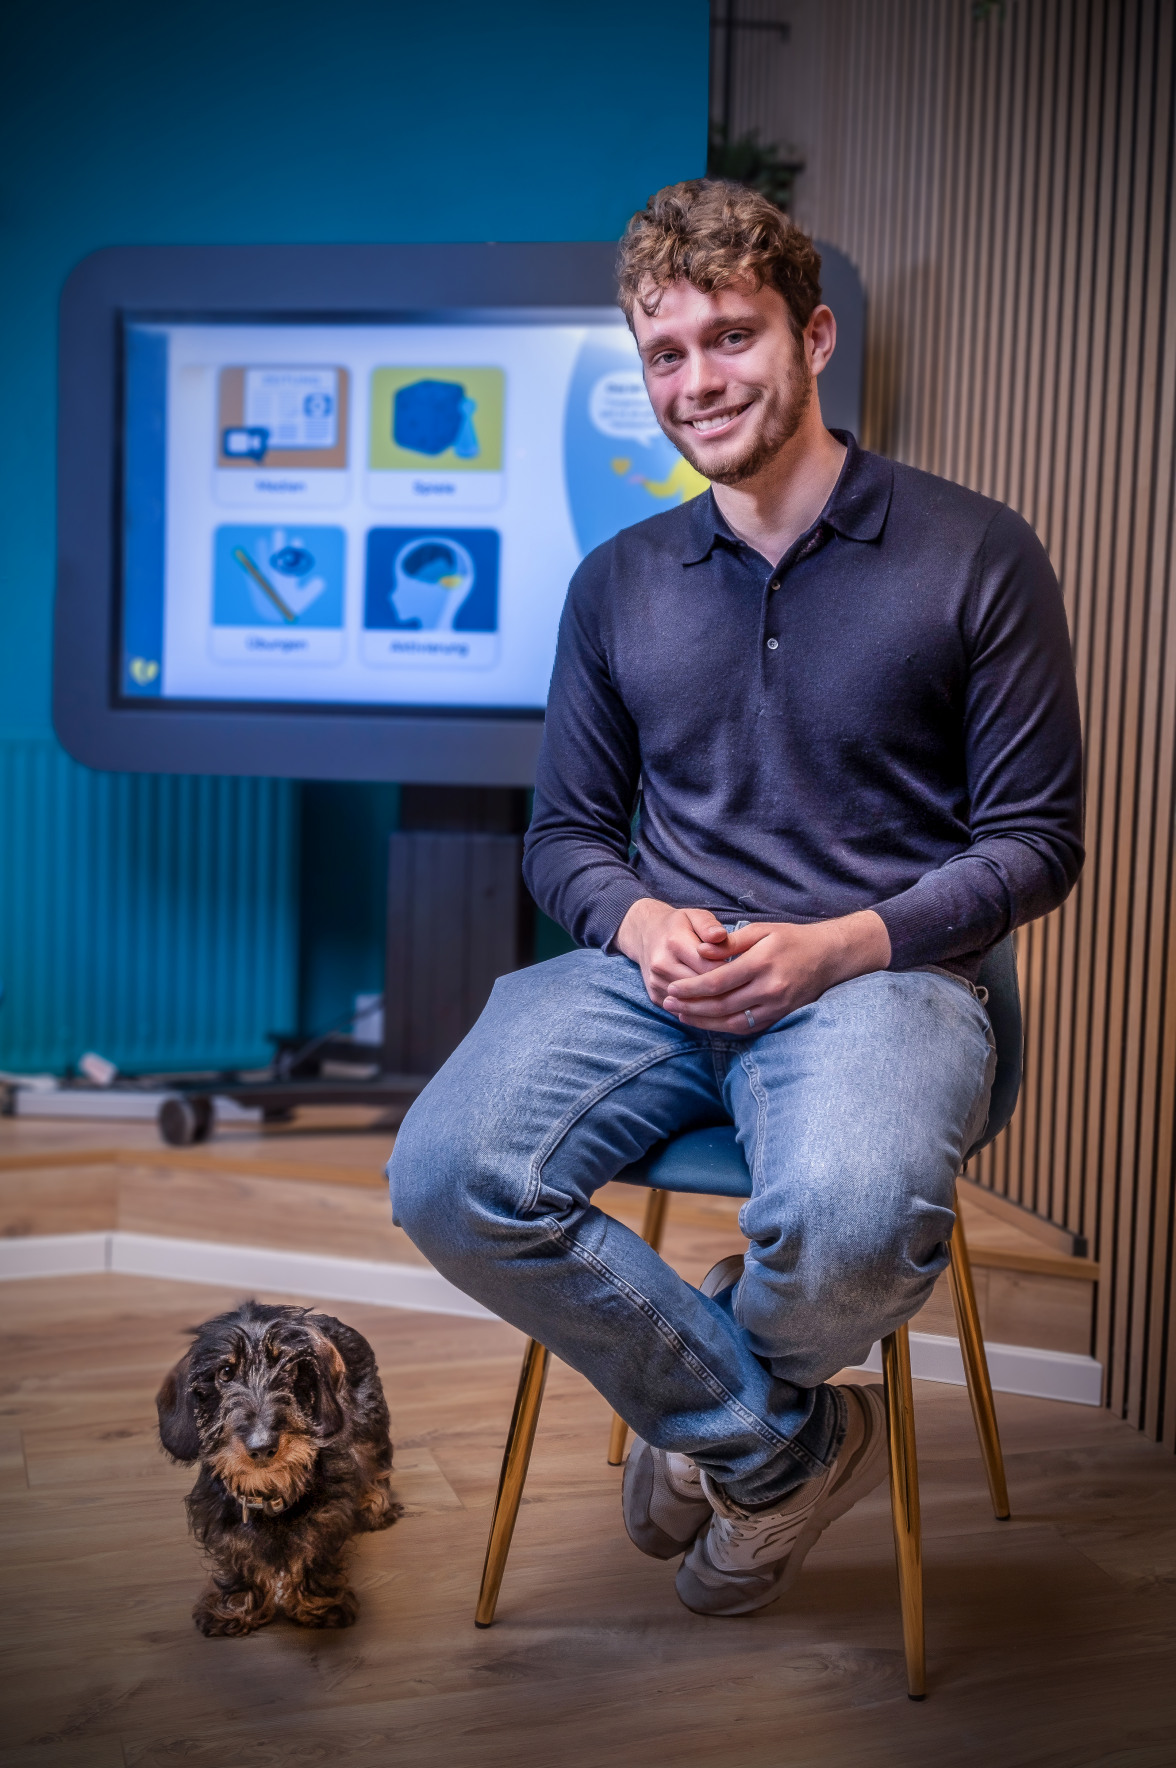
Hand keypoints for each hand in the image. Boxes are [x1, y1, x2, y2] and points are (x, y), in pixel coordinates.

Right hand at [614, 898, 732, 1007]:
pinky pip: (682, 1010)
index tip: (745, 971)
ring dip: (713, 1003)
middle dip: (724, 990)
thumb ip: (709, 925)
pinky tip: (714, 1005)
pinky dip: (699, 1010)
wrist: (644, 935)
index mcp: (674, 942)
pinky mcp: (655, 996)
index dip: (731, 972)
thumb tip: (720, 936)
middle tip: (743, 987)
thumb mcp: (695, 916)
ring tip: (731, 997)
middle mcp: (662, 965)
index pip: (710, 967)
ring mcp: (656, 983)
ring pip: (692, 1003)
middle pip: (701, 988)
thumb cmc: (677, 925)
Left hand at [659, 910, 891, 1033]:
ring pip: (732, 1021)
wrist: (829, 957)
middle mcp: (769, 988)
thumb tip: (700, 951)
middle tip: (669, 1003)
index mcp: (762, 963)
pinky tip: (706, 1022)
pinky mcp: (780, 1016)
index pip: (718, 981)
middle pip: (721, 1004)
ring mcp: (776, 1006)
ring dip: (703, 1021)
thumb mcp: (762, 930)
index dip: (692, 988)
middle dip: (691, 1006)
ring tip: (681, 1015)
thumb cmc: (791, 939)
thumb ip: (730, 943)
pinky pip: (747, 1027)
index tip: (673, 988)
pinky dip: (723, 1027)